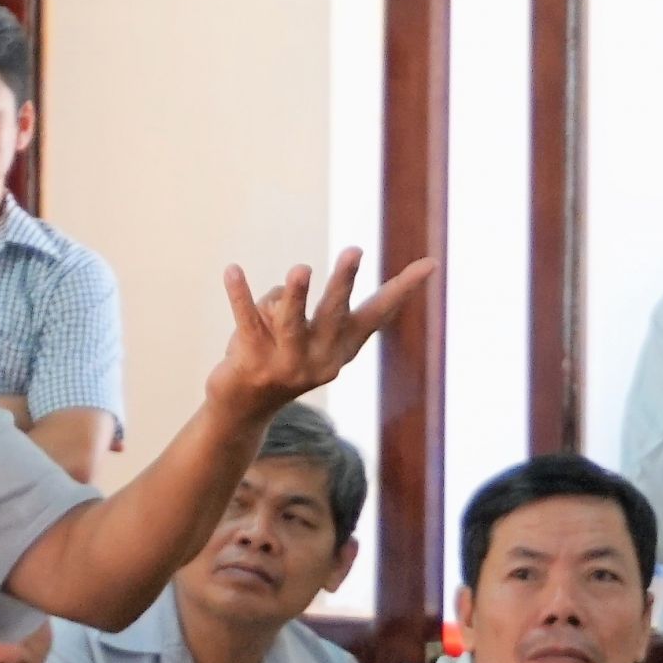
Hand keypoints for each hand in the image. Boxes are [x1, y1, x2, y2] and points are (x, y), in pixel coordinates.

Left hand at [205, 248, 435, 423]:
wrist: (242, 412)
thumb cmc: (276, 361)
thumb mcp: (298, 335)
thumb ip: (297, 306)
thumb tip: (291, 286)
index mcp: (340, 350)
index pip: (377, 313)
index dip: (403, 289)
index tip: (430, 263)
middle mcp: (319, 359)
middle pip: (334, 313)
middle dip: (343, 281)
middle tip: (355, 249)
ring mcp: (286, 364)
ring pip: (291, 321)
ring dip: (295, 294)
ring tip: (300, 269)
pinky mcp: (252, 364)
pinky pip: (246, 322)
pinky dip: (239, 295)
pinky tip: (232, 270)